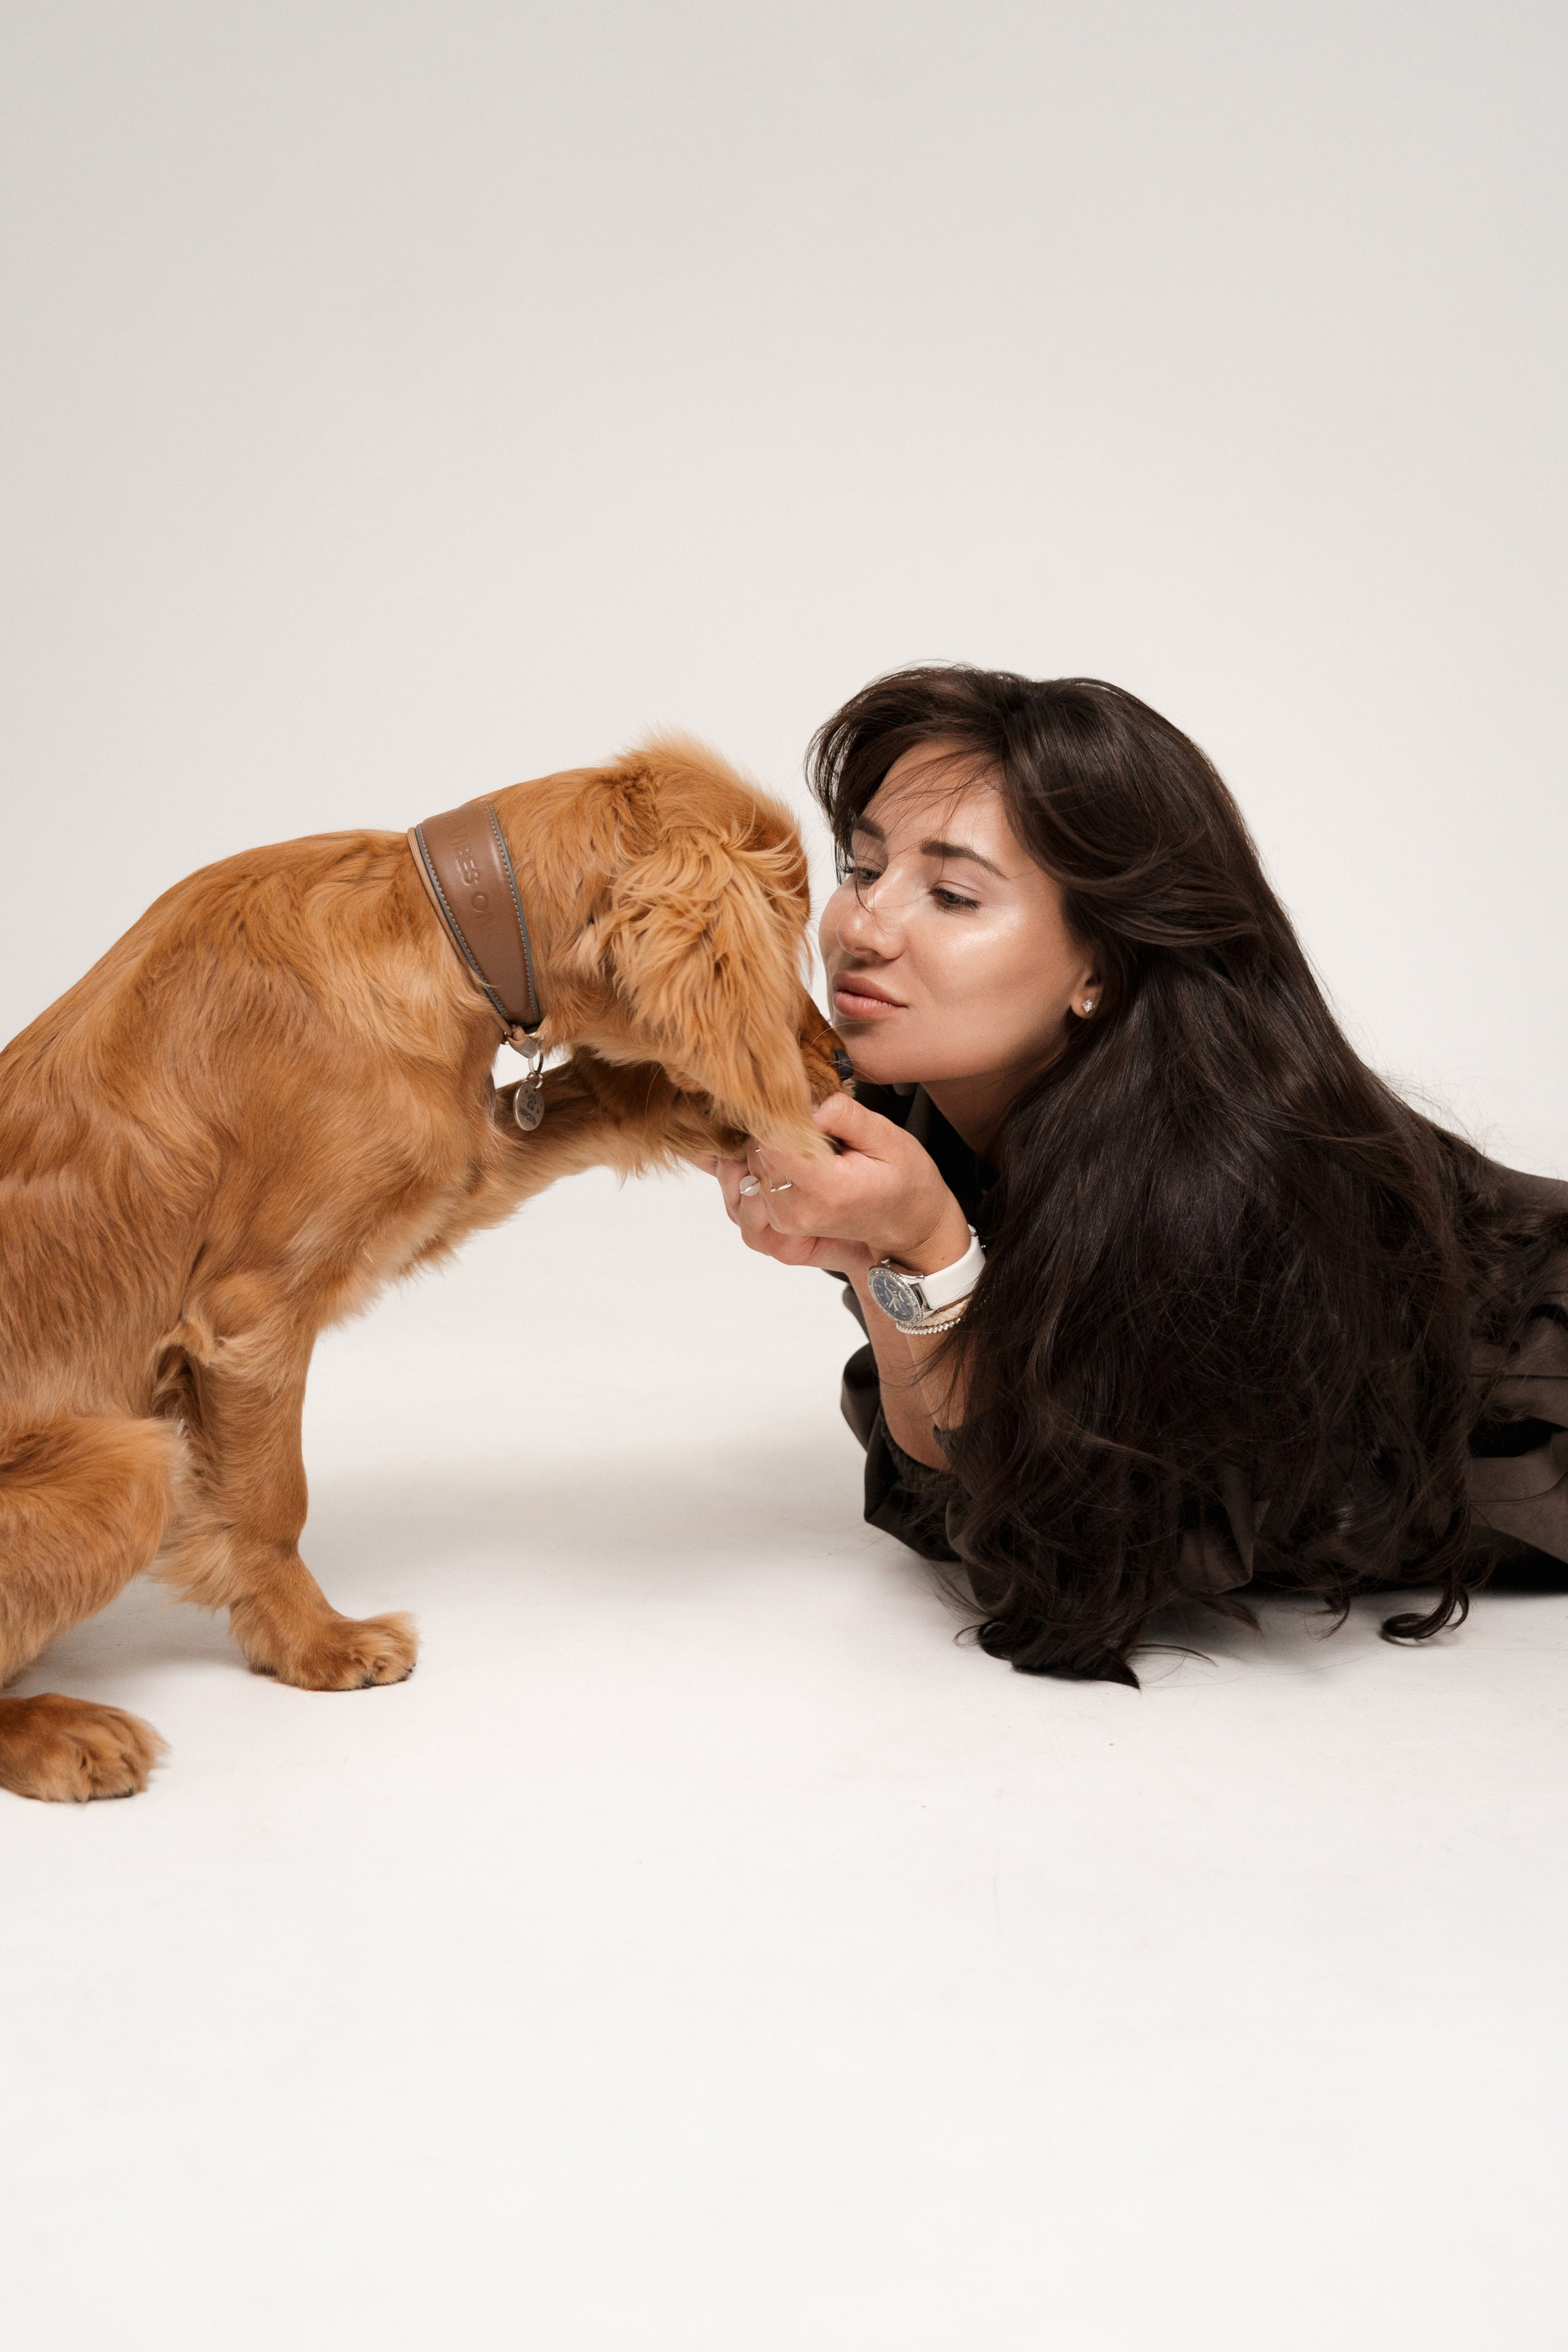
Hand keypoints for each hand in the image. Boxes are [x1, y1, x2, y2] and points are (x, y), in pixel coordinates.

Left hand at [738, 1092, 971, 1274]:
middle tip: (803, 1118)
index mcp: (828, 1190)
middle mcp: (799, 1211)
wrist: (909, 1224)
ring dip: (764, 1145)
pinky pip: (748, 1186)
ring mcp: (785, 1222)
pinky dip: (759, 1165)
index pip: (772, 1143)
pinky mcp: (777, 1223)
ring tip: (798, 1137)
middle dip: (772, 1127)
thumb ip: (845, 1116)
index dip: (777, 1115)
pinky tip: (784, 1153)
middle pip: (756, 1152)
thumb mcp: (888, 1137)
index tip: (795, 1100)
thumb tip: (806, 1100)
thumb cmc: (904, 1179)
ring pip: (747, 1167)